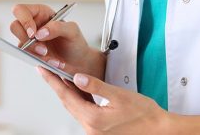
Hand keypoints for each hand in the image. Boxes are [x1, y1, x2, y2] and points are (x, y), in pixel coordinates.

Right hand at [10, 4, 105, 78]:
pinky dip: (40, 61)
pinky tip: (54, 62)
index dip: (24, 20)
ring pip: (20, 45)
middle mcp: (33, 25)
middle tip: (43, 50)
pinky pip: (27, 57)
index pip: (21, 10)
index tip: (34, 34)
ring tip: (53, 58)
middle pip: (15, 27)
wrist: (78, 62)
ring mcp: (30, 40)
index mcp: (41, 13)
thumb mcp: (72, 31)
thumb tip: (39, 33)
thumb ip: (58, 27)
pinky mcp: (31, 53)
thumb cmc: (76, 42)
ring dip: (36, 53)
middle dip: (27, 40)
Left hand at [38, 67, 168, 134]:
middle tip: (47, 71)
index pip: (66, 96)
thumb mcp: (119, 95)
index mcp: (93, 119)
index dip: (52, 81)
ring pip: (75, 108)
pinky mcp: (99, 130)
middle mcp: (90, 128)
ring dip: (67, 93)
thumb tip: (77, 78)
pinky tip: (79, 91)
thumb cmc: (143, 114)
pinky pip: (83, 112)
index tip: (42, 70)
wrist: (157, 129)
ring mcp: (94, 131)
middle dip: (57, 86)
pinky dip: (79, 100)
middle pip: (68, 103)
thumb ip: (96, 86)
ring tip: (60, 78)